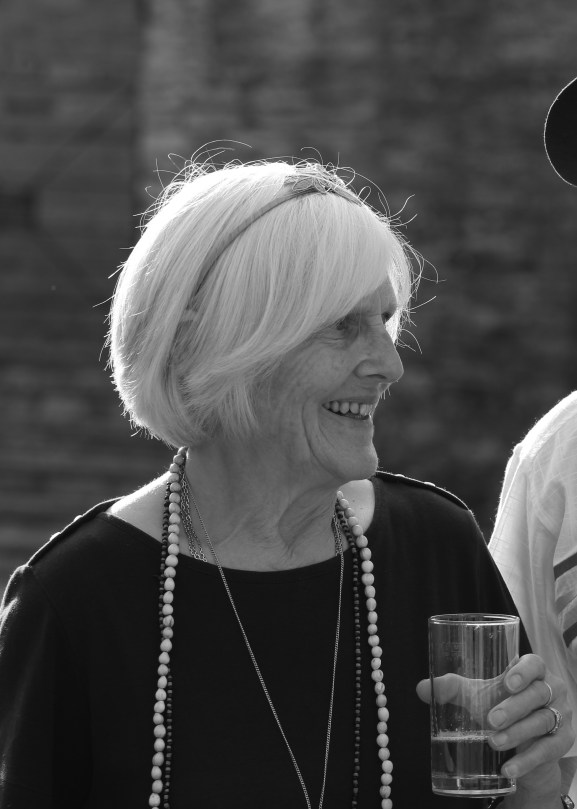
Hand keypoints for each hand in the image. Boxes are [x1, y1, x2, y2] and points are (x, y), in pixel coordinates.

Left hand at [417, 654, 575, 802]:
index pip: (535, 664)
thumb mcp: (476, 695)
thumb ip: (452, 689)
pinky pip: (547, 751)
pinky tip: (508, 769)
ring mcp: (560, 716)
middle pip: (539, 694)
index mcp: (533, 671)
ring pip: (543, 722)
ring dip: (518, 734)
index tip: (506, 683)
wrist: (521, 744)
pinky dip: (526, 761)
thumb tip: (423, 688)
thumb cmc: (499, 706)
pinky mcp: (562, 742)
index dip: (523, 671)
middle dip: (514, 707)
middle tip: (490, 719)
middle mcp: (551, 690)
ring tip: (493, 742)